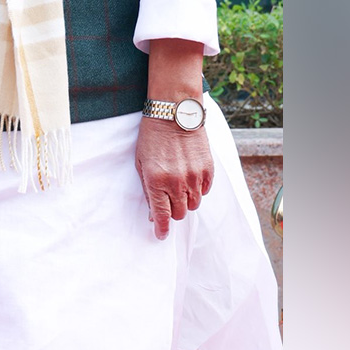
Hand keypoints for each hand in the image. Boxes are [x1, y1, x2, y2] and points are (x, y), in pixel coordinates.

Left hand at [136, 36, 213, 239]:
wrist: (174, 114)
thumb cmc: (152, 138)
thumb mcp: (141, 163)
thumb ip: (148, 190)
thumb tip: (154, 214)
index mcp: (156, 182)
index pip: (162, 216)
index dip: (162, 229)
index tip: (161, 235)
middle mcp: (177, 183)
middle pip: (180, 213)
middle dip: (173, 212)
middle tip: (168, 202)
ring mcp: (194, 177)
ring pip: (194, 204)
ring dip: (186, 200)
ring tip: (178, 186)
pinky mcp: (208, 170)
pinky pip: (205, 191)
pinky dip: (197, 189)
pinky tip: (189, 177)